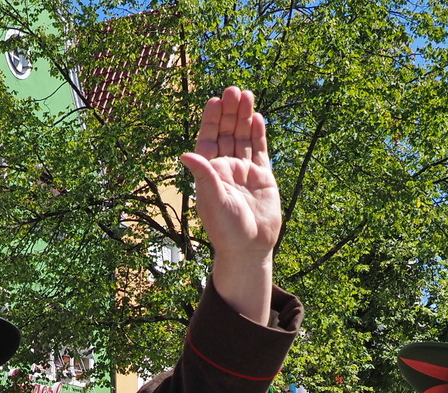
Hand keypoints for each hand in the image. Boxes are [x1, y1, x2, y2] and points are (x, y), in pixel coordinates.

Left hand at [182, 88, 280, 322]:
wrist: (250, 248)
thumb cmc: (227, 229)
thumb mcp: (212, 200)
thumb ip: (203, 175)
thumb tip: (185, 154)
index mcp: (209, 173)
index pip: (209, 140)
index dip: (211, 120)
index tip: (214, 101)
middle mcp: (225, 169)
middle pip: (227, 133)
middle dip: (229, 112)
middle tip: (233, 89)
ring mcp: (244, 172)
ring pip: (243, 138)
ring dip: (244, 117)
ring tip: (246, 95)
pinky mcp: (262, 178)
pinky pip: (260, 151)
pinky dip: (258, 135)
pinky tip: (258, 118)